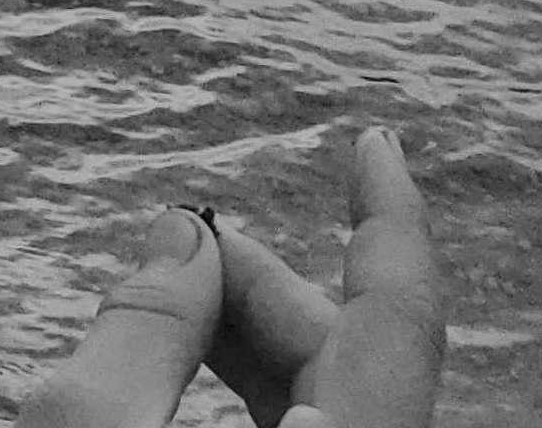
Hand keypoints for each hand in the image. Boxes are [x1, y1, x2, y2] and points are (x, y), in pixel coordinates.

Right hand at [16, 126, 442, 427]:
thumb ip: (143, 327)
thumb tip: (182, 235)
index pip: (399, 313)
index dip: (390, 214)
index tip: (376, 140)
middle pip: (344, 356)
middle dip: (254, 278)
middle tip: (172, 240)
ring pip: (322, 404)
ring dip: (240, 337)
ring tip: (163, 301)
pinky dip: (247, 394)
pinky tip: (177, 373)